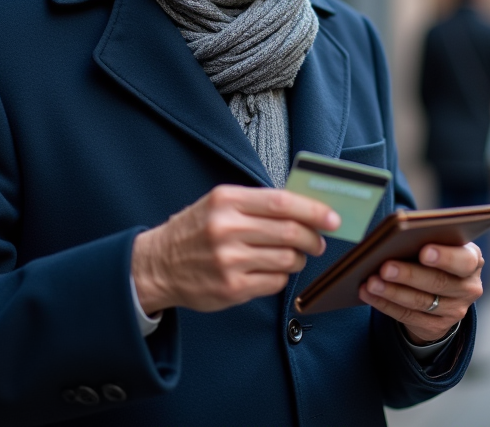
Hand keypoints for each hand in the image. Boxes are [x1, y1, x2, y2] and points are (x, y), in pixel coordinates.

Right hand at [131, 185, 339, 313]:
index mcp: (227, 201)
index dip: (314, 210)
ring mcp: (229, 261)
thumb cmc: (195, 231)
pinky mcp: (231, 288)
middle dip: (314, 237)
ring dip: (298, 258)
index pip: (282, 202)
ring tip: (292, 256)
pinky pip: (275, 282)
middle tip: (319, 241)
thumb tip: (306, 207)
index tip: (333, 217)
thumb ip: (257, 204)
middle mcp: (227, 229)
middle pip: (290, 232)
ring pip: (287, 259)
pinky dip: (281, 277)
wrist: (157, 266)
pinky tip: (271, 271)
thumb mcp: (219, 204)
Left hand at [358, 242, 483, 343]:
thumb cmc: (435, 257)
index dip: (445, 257)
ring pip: (420, 302)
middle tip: (385, 267)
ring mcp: (455, 311)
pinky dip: (385, 304)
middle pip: (438, 282)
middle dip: (409, 275)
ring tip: (371, 282)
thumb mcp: (440, 245)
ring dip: (392, 292)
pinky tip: (368, 293)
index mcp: (472, 260)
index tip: (424, 252)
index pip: (464, 260)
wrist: (444, 292)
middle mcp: (469, 287)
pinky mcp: (437, 327)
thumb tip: (396, 236)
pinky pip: (407, 316)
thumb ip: (427, 238)